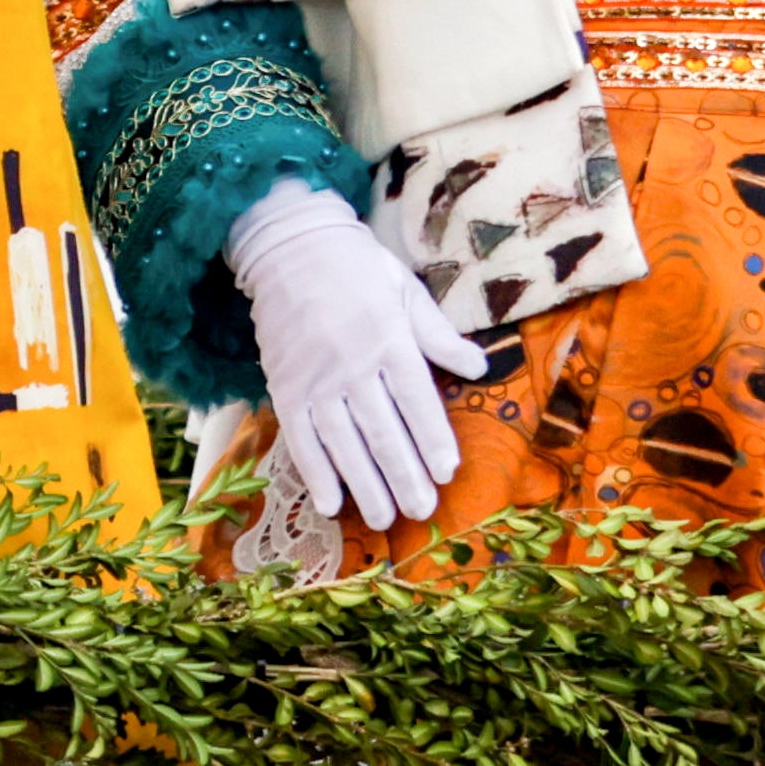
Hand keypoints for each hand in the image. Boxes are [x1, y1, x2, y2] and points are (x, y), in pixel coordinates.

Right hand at [225, 177, 485, 530]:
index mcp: (389, 337)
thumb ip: (439, 335)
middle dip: (404, 475)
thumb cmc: (358, 267)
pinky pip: (300, 438)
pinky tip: (330, 504)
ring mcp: (315, 379)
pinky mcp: (284, 387)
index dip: (432, 438)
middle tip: (422, 510)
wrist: (289, 246)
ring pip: (343, 442)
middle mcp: (352, 363)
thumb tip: (480, 368)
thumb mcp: (407, 290)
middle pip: (382, 430)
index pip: (416, 398)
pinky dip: (314, 474)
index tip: (448, 471)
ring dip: (364, 484)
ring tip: (384, 519)